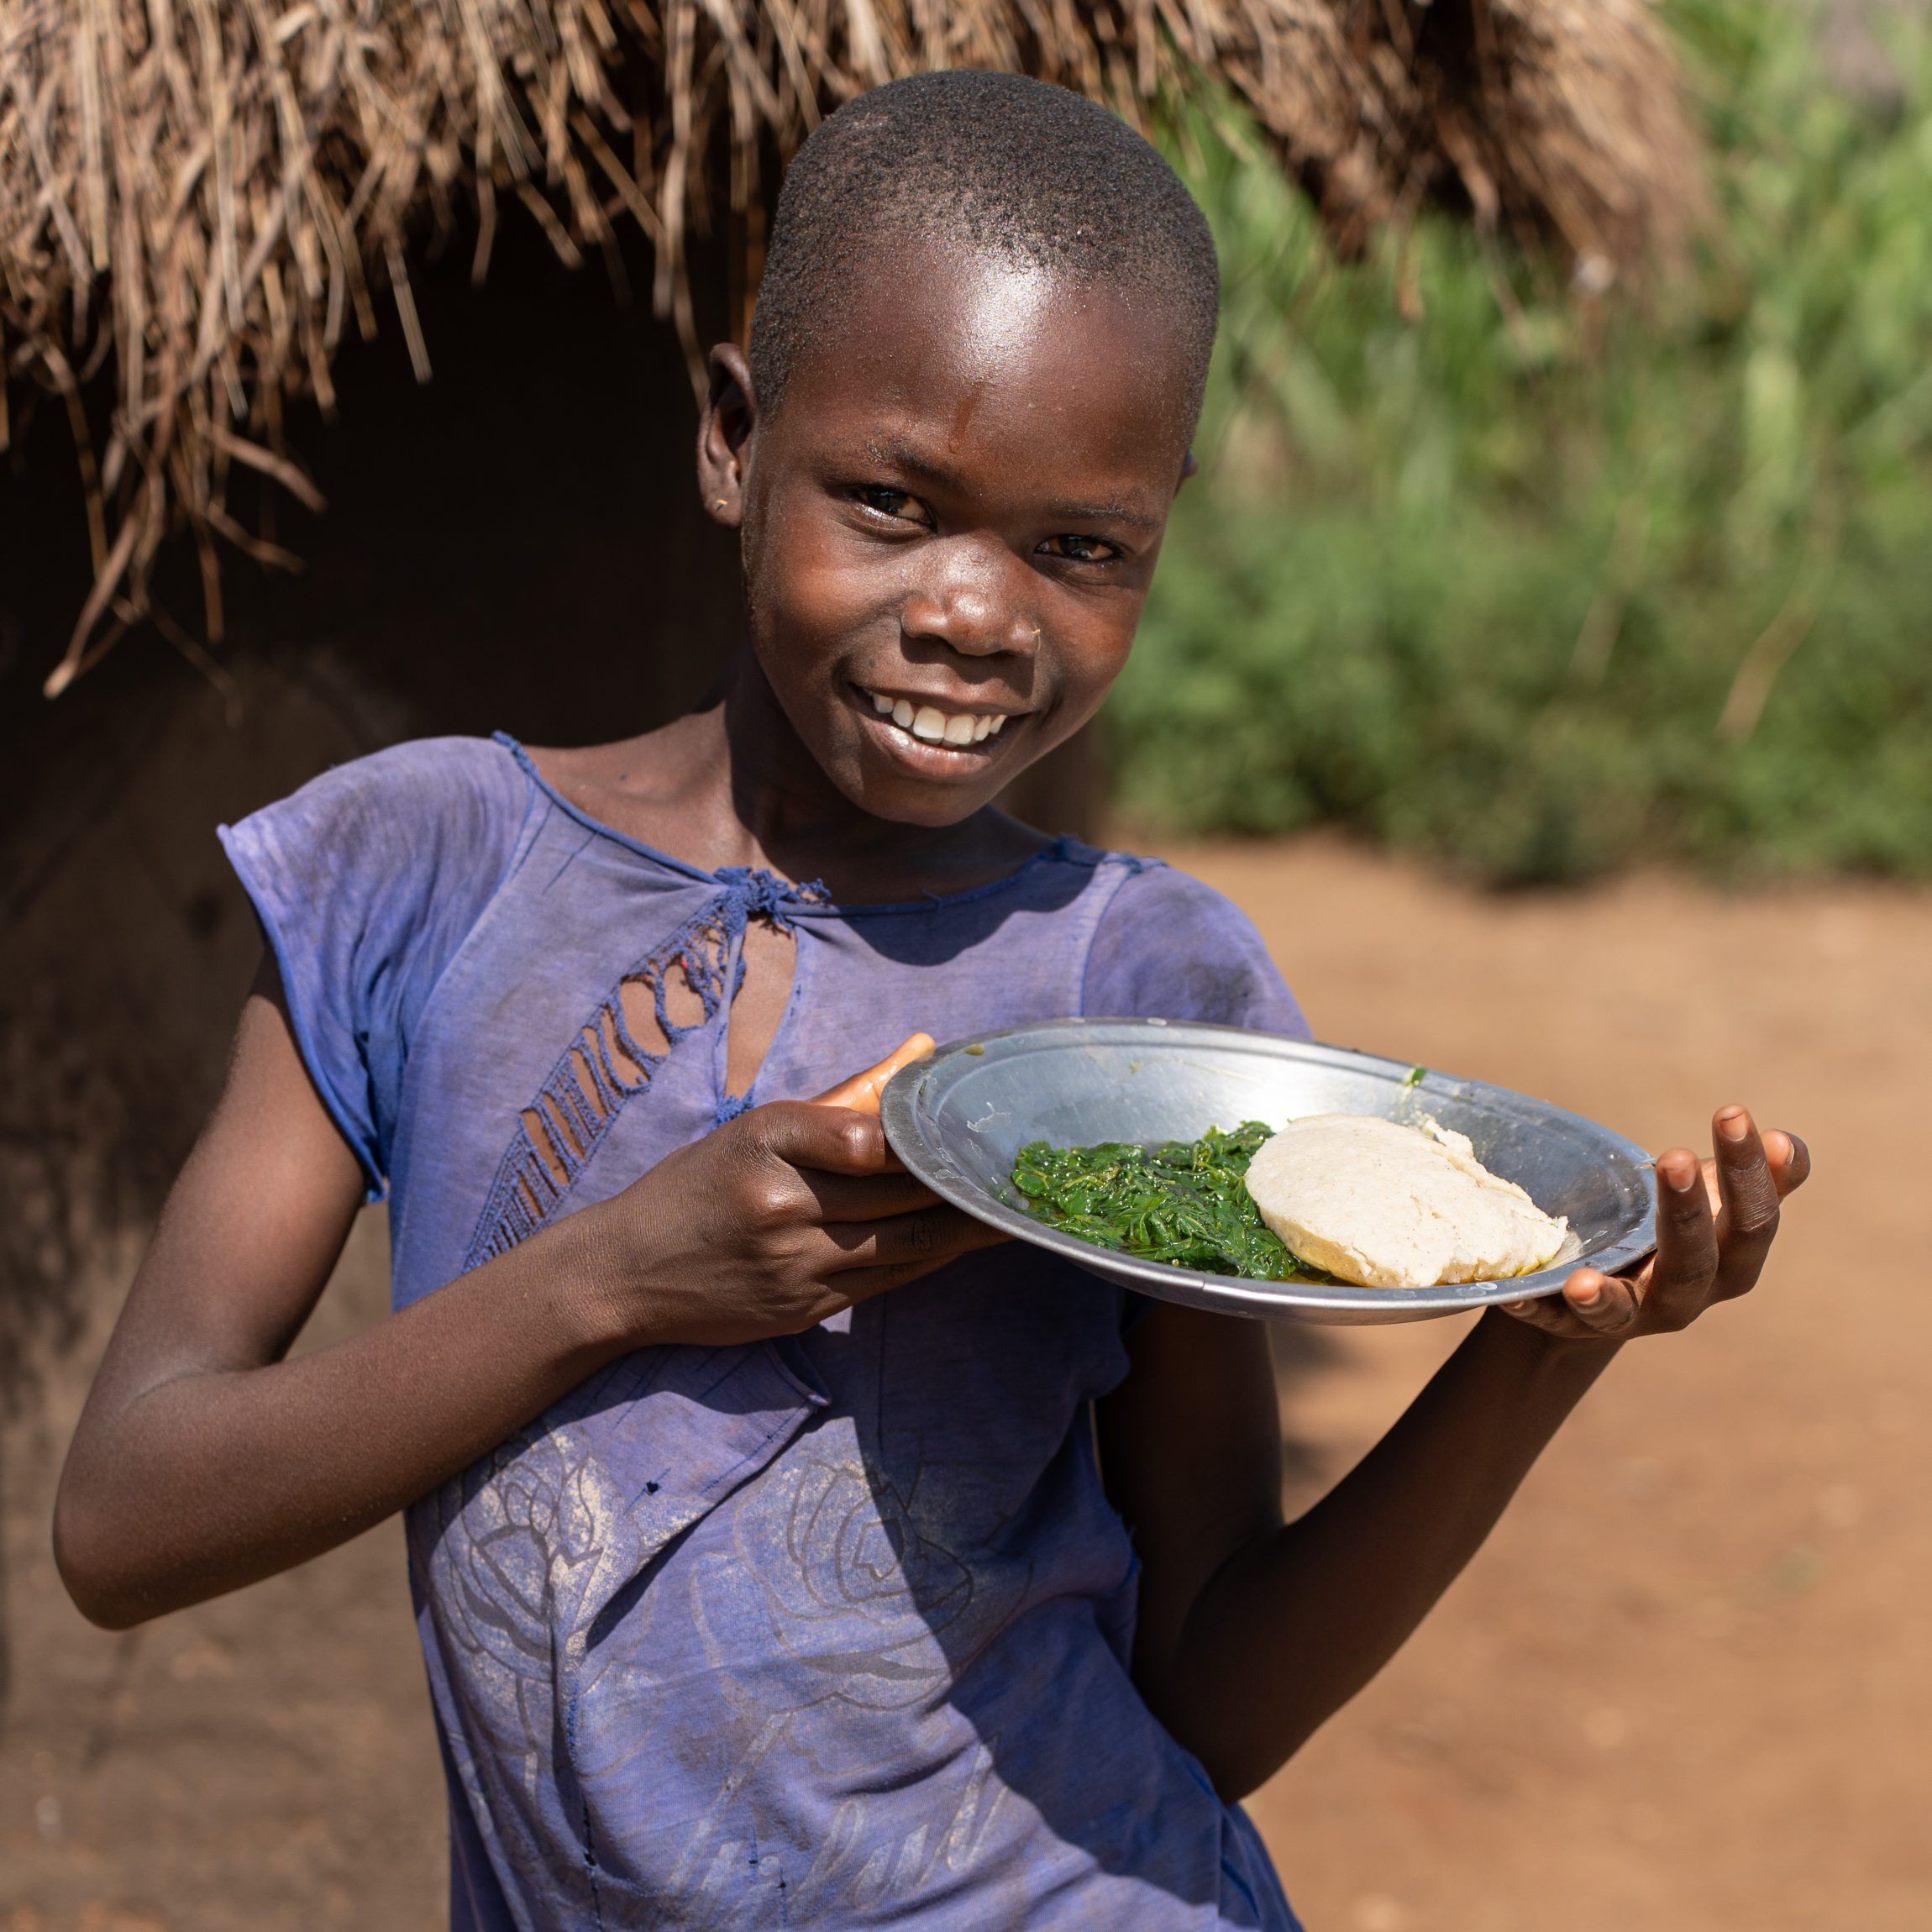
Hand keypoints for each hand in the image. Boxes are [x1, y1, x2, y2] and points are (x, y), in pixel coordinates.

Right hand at [576, 1036, 1001, 1347]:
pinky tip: (963, 1242)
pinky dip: (931, 1259)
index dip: (934, 1139)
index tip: (985, 1126)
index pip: (872, 1137)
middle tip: (1028, 1168)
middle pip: (901, 1192)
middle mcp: (780, 1202)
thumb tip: (920, 1049)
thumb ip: (845, 1096)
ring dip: (966, 1228)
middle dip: (967, 1183)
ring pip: (906, 1242)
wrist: (624, 1272)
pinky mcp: (802, 1309)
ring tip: (1017, 1208)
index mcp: (767, 1137)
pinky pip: (888, 1282)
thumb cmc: (698, 1185)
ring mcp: (792, 1263)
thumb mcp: (758, 1126)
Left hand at [1502, 1106, 1809, 1342]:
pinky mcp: (1574, 1324)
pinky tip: (1518, 1297)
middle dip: (1688, 1210)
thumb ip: (1763, 1172)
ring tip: (1582, 1281)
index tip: (1733, 1112)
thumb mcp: (1716, 1194)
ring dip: (1606, 1293)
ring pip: (1627, 1307)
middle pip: (1696, 1263)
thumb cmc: (1678, 1223)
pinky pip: (1557, 1320)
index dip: (1751, 1172)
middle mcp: (1689, 1295)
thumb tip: (1788, 1143)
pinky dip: (1542, 1308)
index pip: (1753, 1220)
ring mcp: (1632, 1314)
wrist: (1611, 1272)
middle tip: (1676, 1156)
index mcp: (1732, 1261)